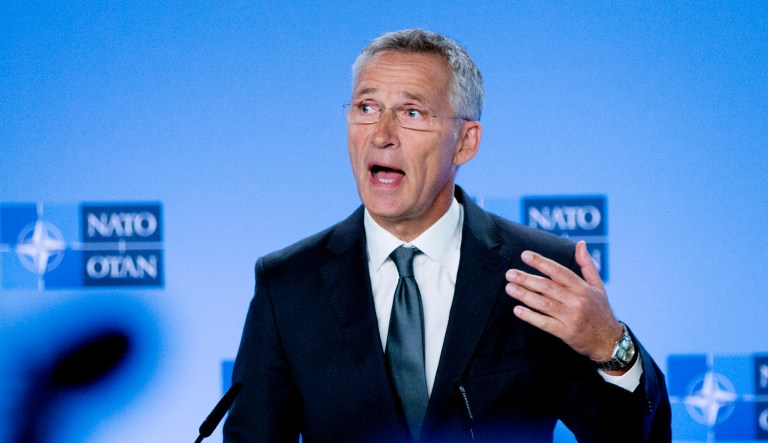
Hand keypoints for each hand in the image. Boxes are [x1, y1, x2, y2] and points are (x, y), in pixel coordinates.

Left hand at [505, 241, 622, 362]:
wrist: (609, 342)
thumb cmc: (601, 311)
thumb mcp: (598, 286)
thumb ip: (587, 265)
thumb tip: (580, 243)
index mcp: (583, 288)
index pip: (559, 271)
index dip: (541, 263)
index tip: (525, 255)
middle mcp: (576, 301)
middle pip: (547, 287)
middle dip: (526, 279)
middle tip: (510, 273)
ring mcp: (570, 317)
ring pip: (543, 304)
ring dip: (524, 295)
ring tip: (509, 288)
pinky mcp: (565, 332)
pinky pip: (544, 323)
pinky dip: (530, 316)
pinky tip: (517, 310)